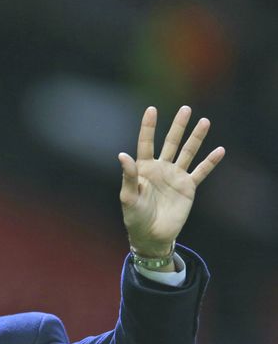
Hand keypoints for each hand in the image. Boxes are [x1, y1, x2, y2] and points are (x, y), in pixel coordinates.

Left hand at [118, 106, 224, 256]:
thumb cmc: (135, 217)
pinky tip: (219, 150)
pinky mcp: (188, 188)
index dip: (149, 127)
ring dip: (196, 138)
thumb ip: (128, 176)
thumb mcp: (128, 197)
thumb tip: (122, 155)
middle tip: (186, 109)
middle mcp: (161, 168)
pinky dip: (210, 162)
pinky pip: (201, 172)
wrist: (151, 235)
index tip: (151, 109)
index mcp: (144, 168)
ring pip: (188, 153)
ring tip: (205, 121)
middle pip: (171, 143)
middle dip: (178, 126)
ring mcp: (175, 177)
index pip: (146, 143)